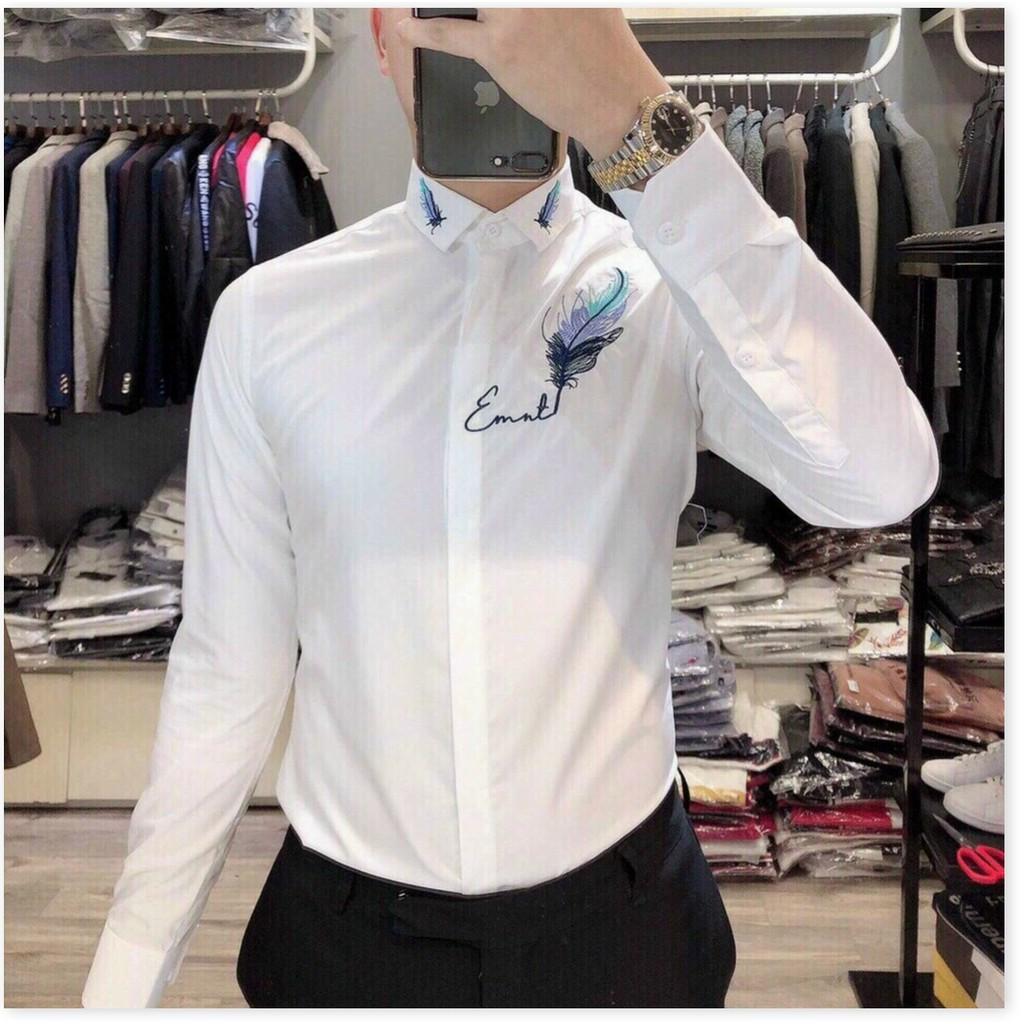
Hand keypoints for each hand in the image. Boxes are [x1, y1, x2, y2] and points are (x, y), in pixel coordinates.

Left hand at [395, 8, 670, 161]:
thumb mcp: (589, 0)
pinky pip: (447, 32)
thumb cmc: (606, 54)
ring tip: (420, 5)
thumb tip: (525, 6)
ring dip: (437, 2)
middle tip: (473, 16)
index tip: (486, 7)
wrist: (618, 101)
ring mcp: (512, 11)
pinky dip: (422, 30)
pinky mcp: (499, 47)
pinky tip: (407, 27)